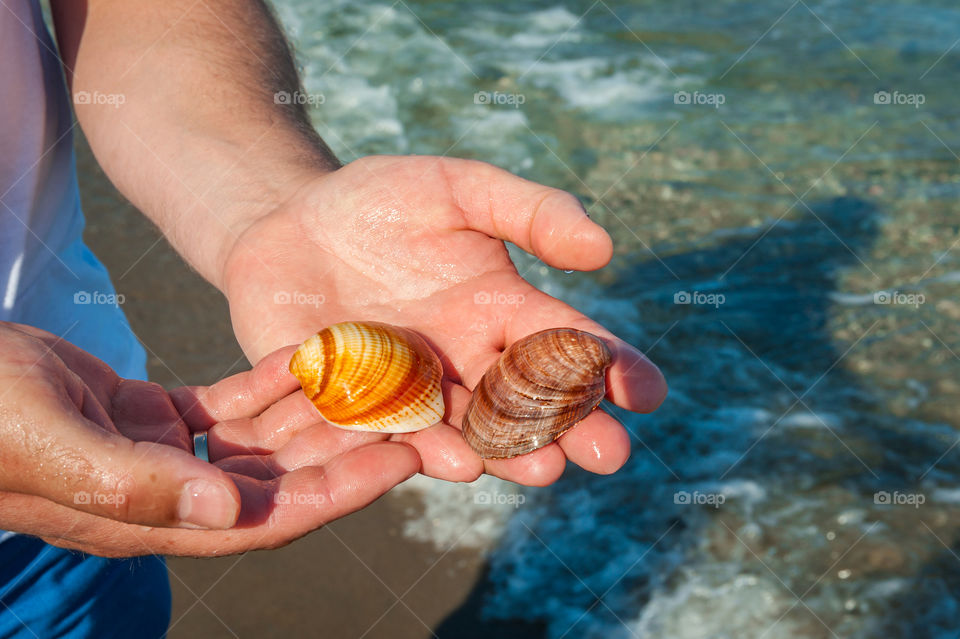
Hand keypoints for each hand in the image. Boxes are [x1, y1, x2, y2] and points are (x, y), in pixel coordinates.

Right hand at [0, 322, 418, 556]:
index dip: (340, 491)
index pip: (268, 515)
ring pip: (259, 440)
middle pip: (280, 478)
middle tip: (409, 415)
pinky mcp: (150, 415)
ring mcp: (161, 454)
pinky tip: (302, 358)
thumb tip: (228, 509)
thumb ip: (135, 483)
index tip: (401, 457)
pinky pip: (224, 404)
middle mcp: (168, 493)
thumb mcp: (49, 444)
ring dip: (312, 413)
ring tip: (370, 382)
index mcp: (149, 517)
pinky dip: (262, 384)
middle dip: (344, 449)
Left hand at [222, 156, 666, 485]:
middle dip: (569, 429)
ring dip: (505, 453)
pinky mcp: (355, 409)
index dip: (611, 367)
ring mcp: (412, 392)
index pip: (567, 344)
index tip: (649, 393)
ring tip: (541, 468)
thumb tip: (603, 249)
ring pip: (467, 431)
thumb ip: (528, 211)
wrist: (288, 224)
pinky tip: (453, 462)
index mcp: (500, 311)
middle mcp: (466, 362)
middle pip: (525, 403)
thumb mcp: (457, 188)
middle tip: (608, 453)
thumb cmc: (378, 202)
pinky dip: (422, 449)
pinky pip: (391, 434)